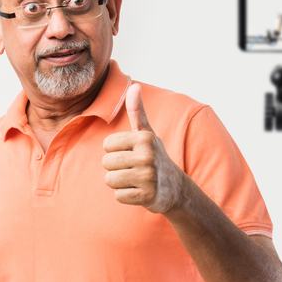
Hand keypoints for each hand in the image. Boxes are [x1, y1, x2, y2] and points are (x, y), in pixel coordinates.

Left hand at [102, 84, 185, 213]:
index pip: (106, 145)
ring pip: (110, 180)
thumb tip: (134, 86)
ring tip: (134, 179)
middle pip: (106, 163)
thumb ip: (137, 111)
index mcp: (145, 138)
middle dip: (115, 168)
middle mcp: (147, 156)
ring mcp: (148, 176)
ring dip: (119, 182)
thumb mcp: (147, 134)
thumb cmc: (154, 157)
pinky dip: (125, 196)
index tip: (131, 154)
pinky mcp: (147, 196)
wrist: (175, 189)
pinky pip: (118, 196)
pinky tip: (139, 191)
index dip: (115, 151)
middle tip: (133, 169)